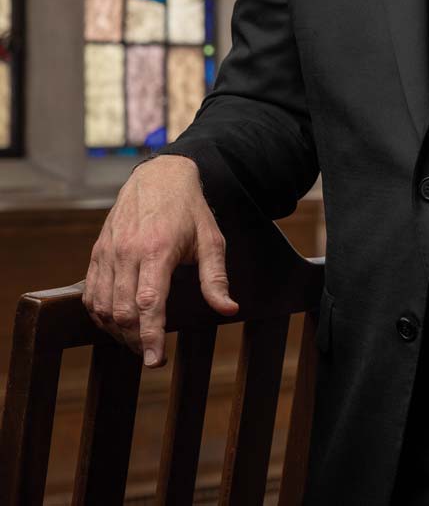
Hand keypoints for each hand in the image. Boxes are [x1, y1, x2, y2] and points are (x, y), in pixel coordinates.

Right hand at [82, 155, 238, 366]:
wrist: (160, 176)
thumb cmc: (189, 209)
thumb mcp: (211, 239)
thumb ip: (216, 277)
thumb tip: (229, 310)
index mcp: (158, 249)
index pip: (149, 303)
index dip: (151, 336)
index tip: (155, 361)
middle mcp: (128, 252)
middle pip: (123, 311)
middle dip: (136, 340)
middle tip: (152, 353)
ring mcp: (109, 251)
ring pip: (102, 306)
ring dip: (117, 331)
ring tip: (137, 341)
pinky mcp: (97, 251)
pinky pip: (91, 293)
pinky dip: (100, 315)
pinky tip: (117, 322)